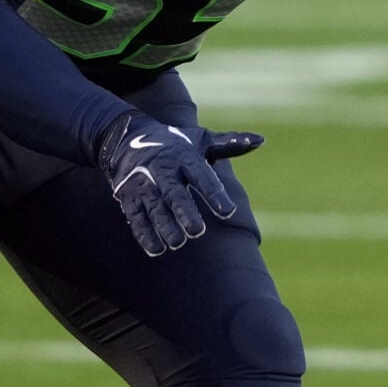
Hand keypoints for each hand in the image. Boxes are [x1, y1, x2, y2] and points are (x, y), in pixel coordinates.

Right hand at [97, 113, 262, 256]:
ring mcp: (143, 183)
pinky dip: (144, 233)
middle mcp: (162, 169)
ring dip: (164, 225)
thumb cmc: (175, 143)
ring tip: (177, 243)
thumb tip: (261, 141)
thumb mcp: (200, 139)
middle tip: (197, 231)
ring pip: (154, 207)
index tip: (228, 211)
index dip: (214, 193)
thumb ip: (229, 144)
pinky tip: (156, 249)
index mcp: (184, 156)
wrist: (127, 137)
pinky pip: (135, 216)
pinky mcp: (128, 195)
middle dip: (184, 211)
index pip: (201, 175)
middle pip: (174, 192)